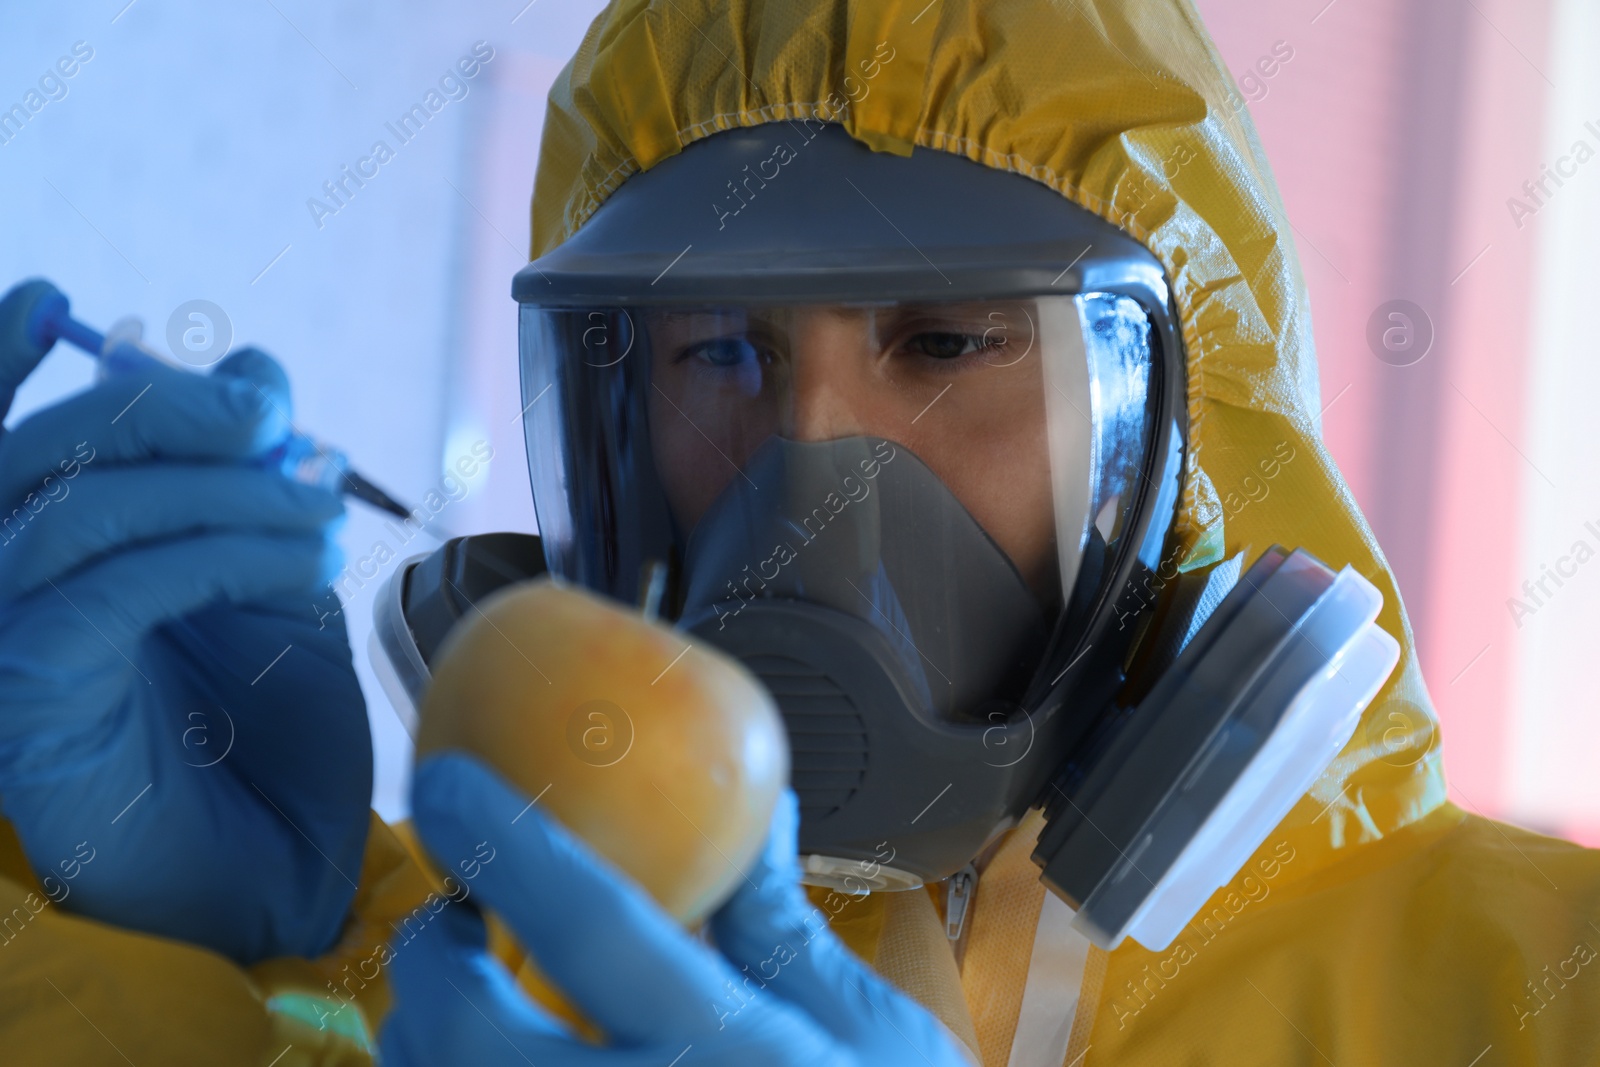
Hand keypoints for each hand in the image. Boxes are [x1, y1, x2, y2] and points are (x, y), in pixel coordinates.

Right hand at [0, 279, 371, 963]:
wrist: (275, 872)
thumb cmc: (266, 731)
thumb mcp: (269, 579)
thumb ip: (250, 478)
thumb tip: (254, 366)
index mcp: (44, 551)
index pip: (15, 433)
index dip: (40, 360)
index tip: (110, 320)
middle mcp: (0, 586)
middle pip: (48, 451)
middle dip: (168, 410)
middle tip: (274, 422)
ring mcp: (2, 639)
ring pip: (82, 508)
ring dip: (220, 488)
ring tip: (319, 509)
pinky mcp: (27, 697)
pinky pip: (112, 589)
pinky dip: (216, 554)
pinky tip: (296, 555)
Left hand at [379, 752, 975, 1065]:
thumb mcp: (872, 1033)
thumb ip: (783, 929)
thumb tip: (752, 813)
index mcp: (733, 1054)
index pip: (595, 930)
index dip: (511, 848)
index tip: (448, 783)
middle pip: (472, 1033)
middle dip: (433, 957)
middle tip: (453, 915)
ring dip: (425, 1035)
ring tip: (459, 994)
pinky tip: (493, 1061)